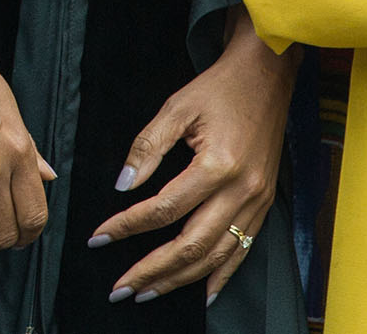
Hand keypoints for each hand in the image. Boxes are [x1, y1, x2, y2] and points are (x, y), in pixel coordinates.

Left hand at [87, 11, 293, 306]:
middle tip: (121, 287)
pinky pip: (243, 249)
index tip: (99, 237)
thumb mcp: (177, 107)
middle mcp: (241, 189)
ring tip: (148, 292)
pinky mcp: (264, 203)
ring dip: (181, 279)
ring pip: (216, 255)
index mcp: (217, 164)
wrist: (267, 75)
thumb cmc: (220, 88)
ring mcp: (257, 201)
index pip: (163, 209)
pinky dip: (221, 275)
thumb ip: (147, 147)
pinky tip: (202, 292)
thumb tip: (122, 185)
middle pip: (191, 245)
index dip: (127, 226)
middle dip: (152, 270)